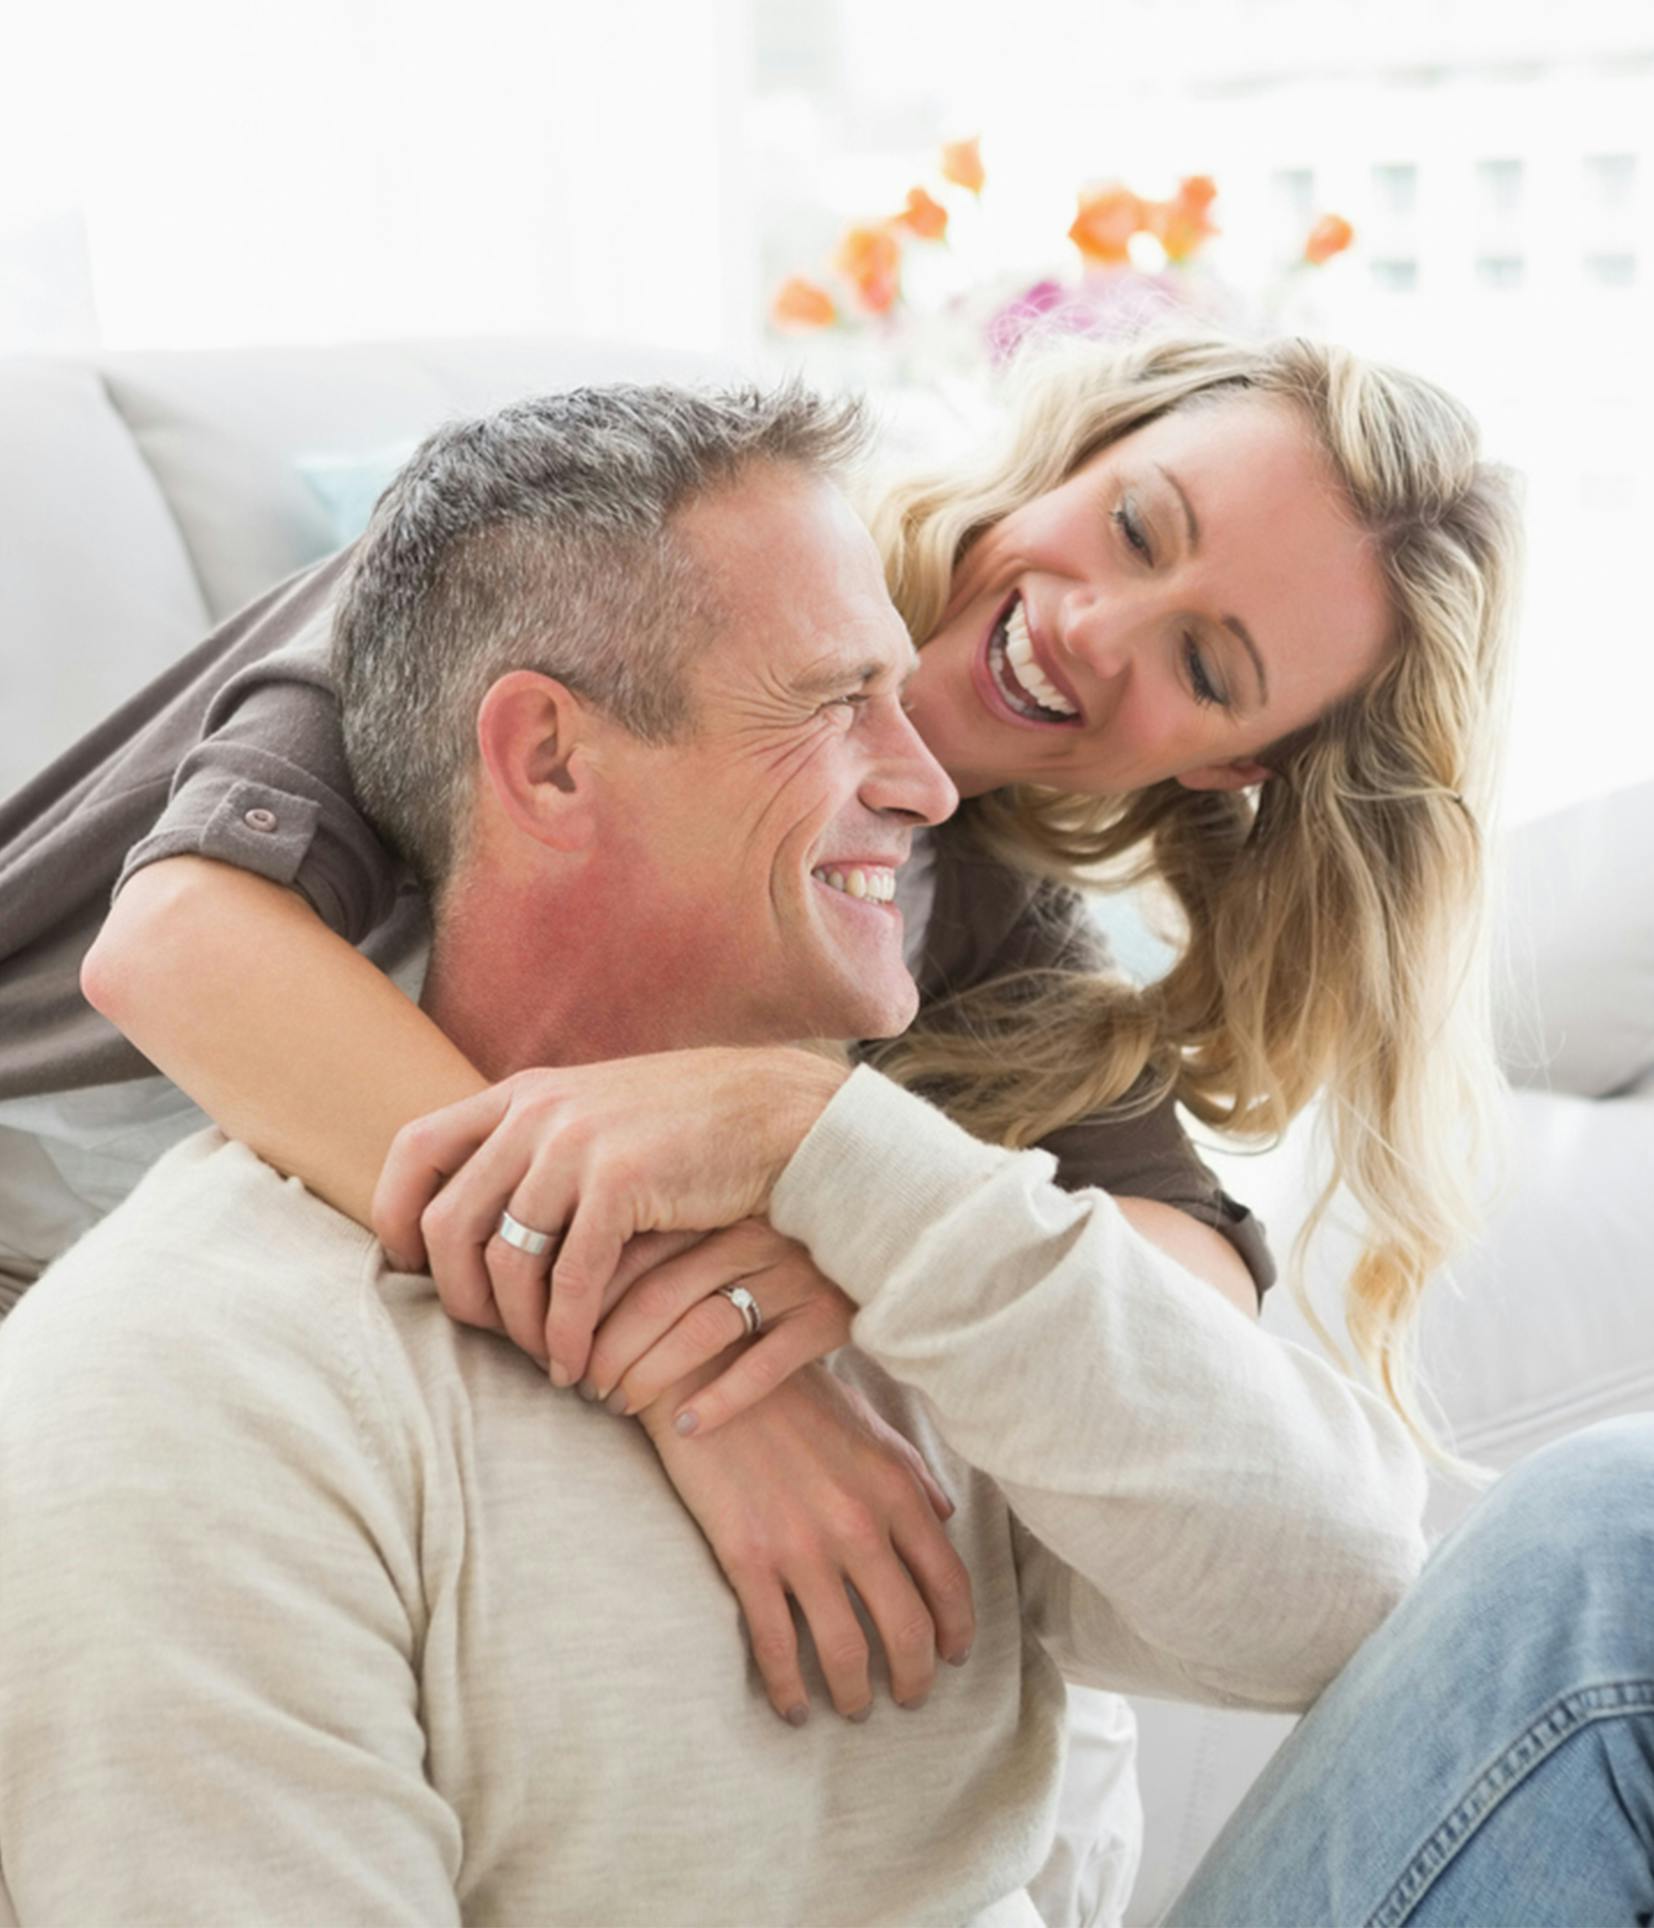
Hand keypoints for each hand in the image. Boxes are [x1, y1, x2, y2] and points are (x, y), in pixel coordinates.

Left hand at [371, 1046, 848, 1385]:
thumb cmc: (690, 1128)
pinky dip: (567, 1332)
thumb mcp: (596, 1112)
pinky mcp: (623, 1183)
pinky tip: (578, 1362)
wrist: (777, 1113)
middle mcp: (537, 1112)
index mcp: (523, 1093)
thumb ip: (536, 1144)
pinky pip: (571, 1280)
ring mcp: (578, 1144)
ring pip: (505, 1259)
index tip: (409, 1270)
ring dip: (517, 1327)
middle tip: (488, 1337)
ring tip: (543, 1359)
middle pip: (447, 1221)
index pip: (416, 1150)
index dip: (396, 1216)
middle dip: (458, 1295)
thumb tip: (472, 1203)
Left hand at [583, 1219, 854, 1434]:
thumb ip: (662, 1246)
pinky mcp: (827, 1317)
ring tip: (617, 1407)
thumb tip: (564, 1289)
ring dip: (650, 1376)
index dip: (586, 1304)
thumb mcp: (720, 1228)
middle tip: (580, 1387)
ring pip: (703, 1330)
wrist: (881, 1239)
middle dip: (608, 1350)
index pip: (630, 1254)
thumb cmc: (776, 1247)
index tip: (556, 1342)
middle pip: (658, 1297)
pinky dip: (721, 1399)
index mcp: (714, 1212)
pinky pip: (765, 1365)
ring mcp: (791, 1276)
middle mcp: (751, 1238)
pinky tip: (687, 1428)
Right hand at [640, 1360, 974, 1723]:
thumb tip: (944, 1518)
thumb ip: (910, 1472)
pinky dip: (788, 1690)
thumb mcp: (864, 1421)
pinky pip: (776, 1646)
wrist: (710, 1371)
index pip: (948, 1581)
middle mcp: (858, 1524)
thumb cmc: (790, 1391)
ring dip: (854, 1694)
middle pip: (906, 1631)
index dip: (957, 1630)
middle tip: (907, 1697)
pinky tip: (793, 1706)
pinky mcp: (748, 1559)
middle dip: (914, 1678)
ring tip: (852, 1706)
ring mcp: (802, 1546)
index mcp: (894, 1489)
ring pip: (846, 1652)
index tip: (953, 1656)